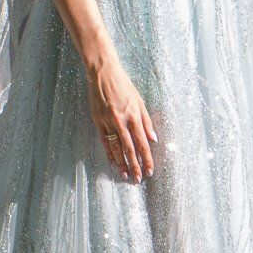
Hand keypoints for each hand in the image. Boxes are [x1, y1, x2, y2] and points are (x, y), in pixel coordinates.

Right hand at [88, 52, 156, 181]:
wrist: (103, 74)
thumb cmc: (124, 85)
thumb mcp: (140, 101)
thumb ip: (147, 121)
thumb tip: (153, 138)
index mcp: (134, 116)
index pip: (143, 143)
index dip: (147, 158)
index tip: (150, 170)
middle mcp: (122, 122)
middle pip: (130, 149)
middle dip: (135, 165)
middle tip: (138, 179)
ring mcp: (108, 123)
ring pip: (116, 148)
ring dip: (122, 163)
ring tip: (126, 175)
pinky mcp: (98, 122)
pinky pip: (105, 142)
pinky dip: (109, 153)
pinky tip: (112, 162)